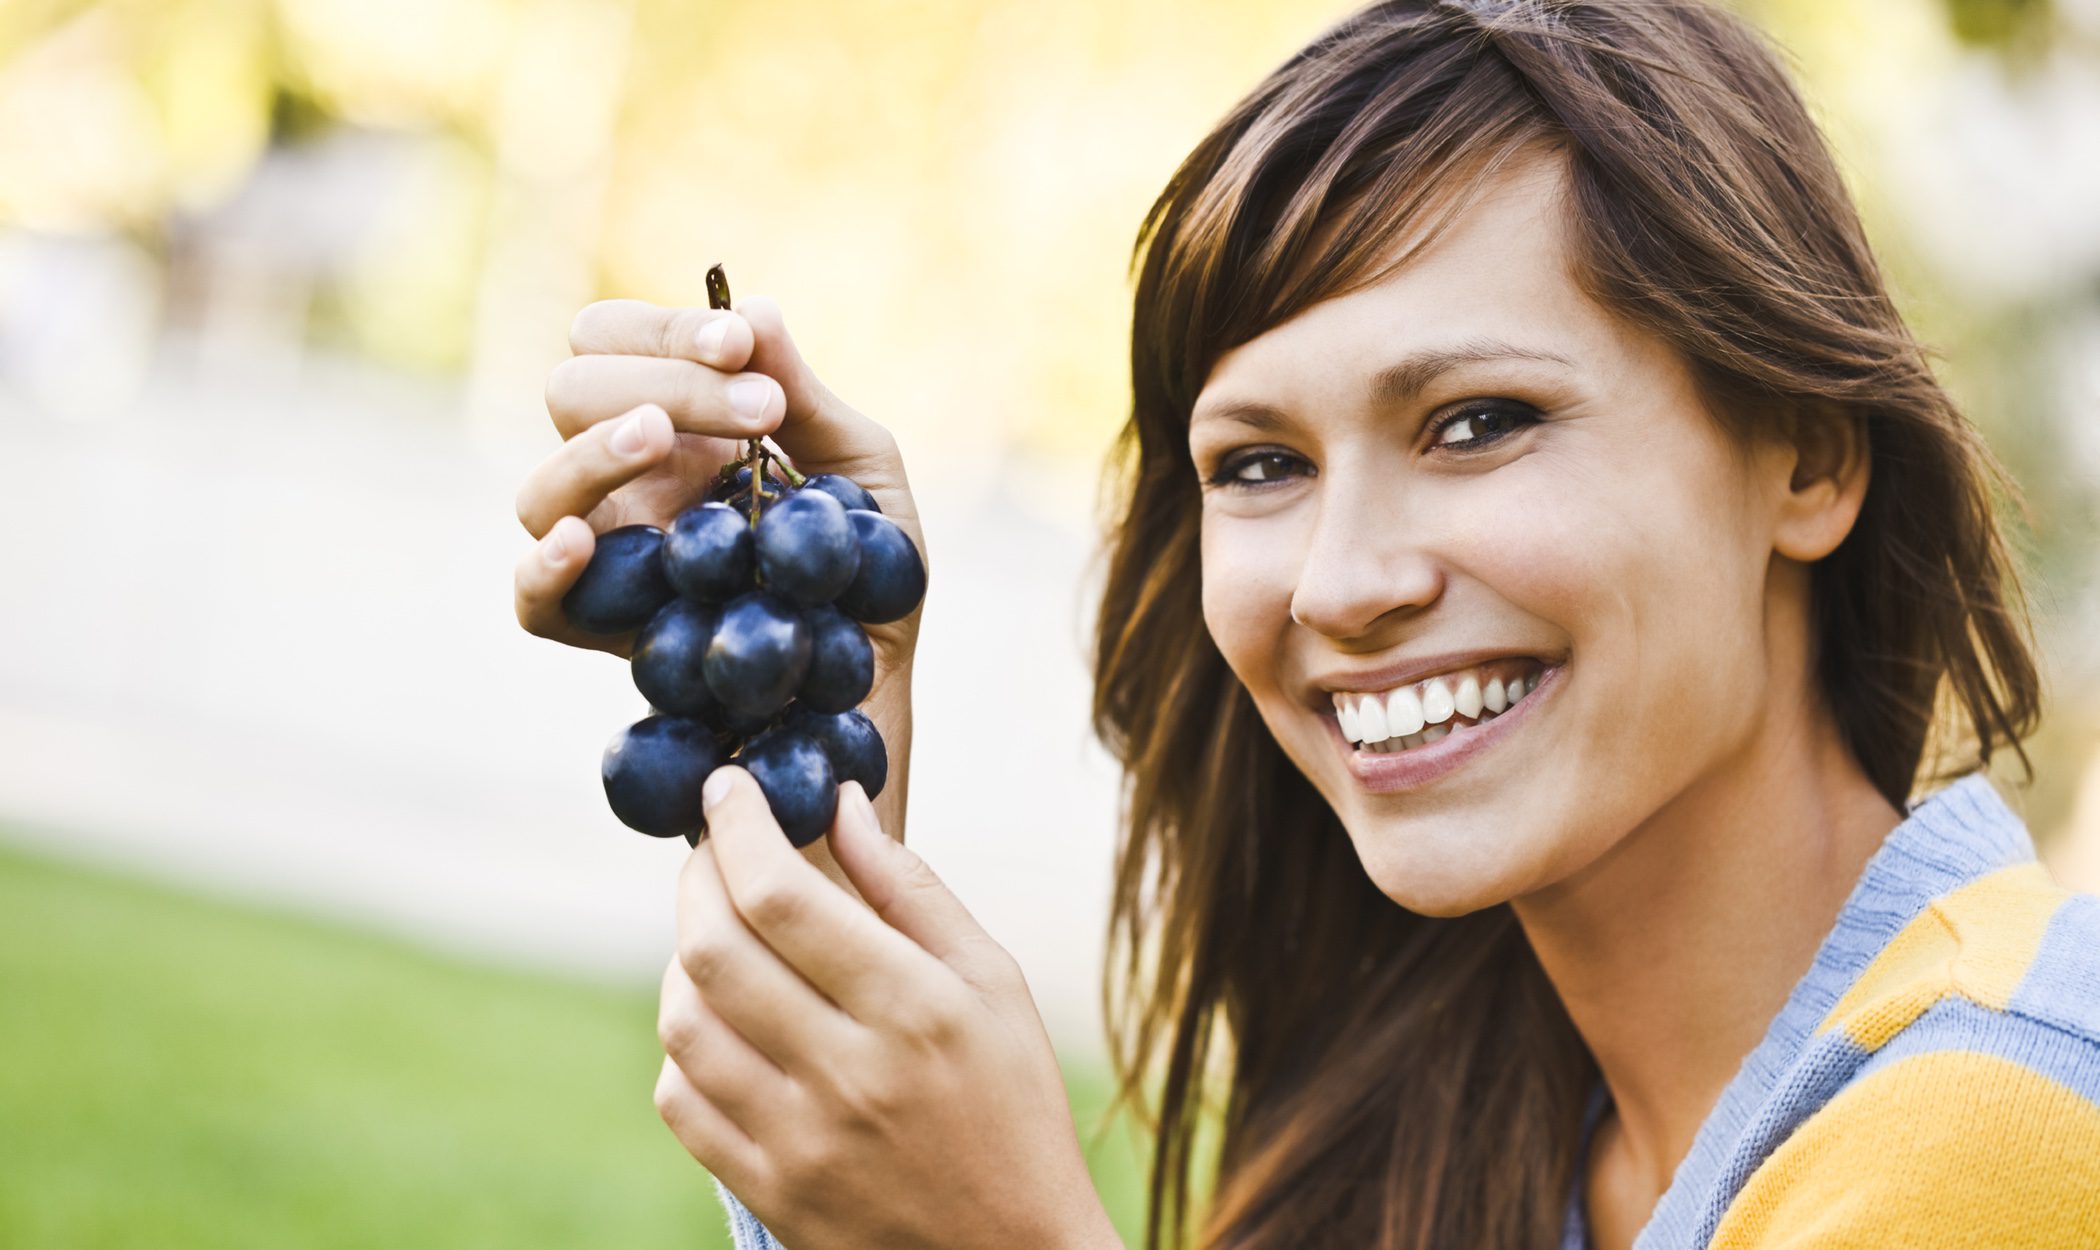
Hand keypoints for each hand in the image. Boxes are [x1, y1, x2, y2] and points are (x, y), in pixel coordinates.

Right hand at [510, 296, 922, 844]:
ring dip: (596, 452)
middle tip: (755, 409)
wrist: (876, 692)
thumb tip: (751, 310)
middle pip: (573, 391)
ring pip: (540, 490)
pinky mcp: (607, 634)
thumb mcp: (864, 476)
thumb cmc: (871, 575)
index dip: (663, 330)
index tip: (739, 347)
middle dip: (659, 380)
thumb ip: (808, 397)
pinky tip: (584, 542)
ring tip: (660, 440)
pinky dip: (546, 568)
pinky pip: (535, 602)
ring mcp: (611, 557)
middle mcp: (629, 481)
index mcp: (679, 424)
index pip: (616, 340)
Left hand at [653, 772, 1119, 1249]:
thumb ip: (910, 890)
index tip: (727, 787)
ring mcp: (800, 1141)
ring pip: (683, 1023)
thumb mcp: (994, 983)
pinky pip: (682, 1099)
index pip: (782, 895)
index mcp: (915, 1008)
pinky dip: (685, 1046)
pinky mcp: (769, 1191)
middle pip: (713, 950)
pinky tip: (723, 1022)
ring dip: (684, 960)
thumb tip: (838, 803)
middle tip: (712, 849)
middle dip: (697, 877)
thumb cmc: (1014, 1103)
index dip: (737, 826)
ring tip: (719, 936)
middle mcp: (850, 1073)